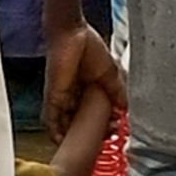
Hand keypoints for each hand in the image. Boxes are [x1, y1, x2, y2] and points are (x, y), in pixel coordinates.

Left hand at [41, 22, 127, 138]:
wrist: (72, 32)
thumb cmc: (87, 45)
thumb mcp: (109, 73)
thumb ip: (116, 90)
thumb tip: (125, 108)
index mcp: (86, 90)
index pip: (93, 114)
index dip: (104, 124)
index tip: (116, 128)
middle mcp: (72, 96)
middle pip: (79, 122)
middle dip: (93, 133)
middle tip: (108, 136)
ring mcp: (61, 97)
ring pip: (65, 124)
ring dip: (75, 136)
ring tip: (90, 144)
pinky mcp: (53, 96)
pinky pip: (51, 118)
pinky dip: (55, 131)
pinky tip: (62, 141)